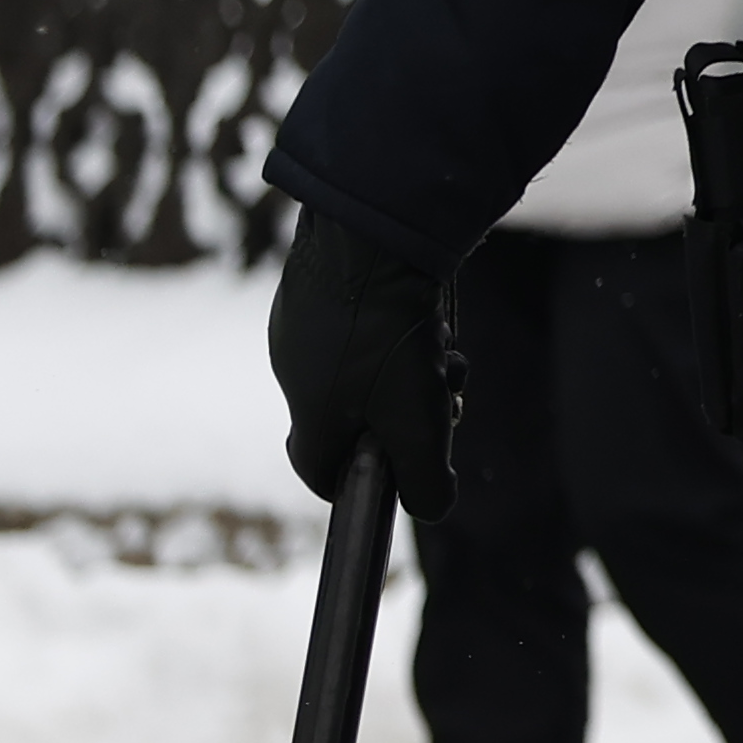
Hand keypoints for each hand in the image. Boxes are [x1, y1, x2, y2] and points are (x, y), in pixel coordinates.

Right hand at [268, 210, 458, 520]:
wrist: (371, 236)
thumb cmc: (387, 335)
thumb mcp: (417, 421)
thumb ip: (424, 478)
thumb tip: (430, 507)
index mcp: (309, 411)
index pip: (319, 469)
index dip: (356, 481)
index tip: (392, 476)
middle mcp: (296, 369)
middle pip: (357, 416)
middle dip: (408, 416)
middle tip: (445, 399)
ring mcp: (305, 324)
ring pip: (369, 369)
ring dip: (415, 369)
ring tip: (446, 356)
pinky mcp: (324, 286)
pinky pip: (366, 325)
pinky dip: (402, 328)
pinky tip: (431, 315)